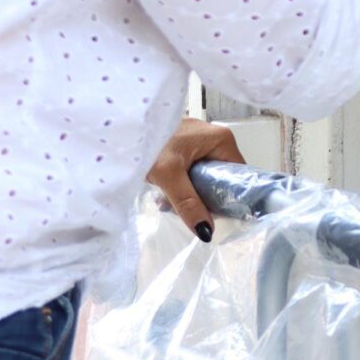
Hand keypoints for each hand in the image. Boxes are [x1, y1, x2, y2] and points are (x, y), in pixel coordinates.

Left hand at [143, 119, 245, 240]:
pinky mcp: (183, 144)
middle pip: (221, 176)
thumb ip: (188, 204)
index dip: (230, 197)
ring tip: (173, 205)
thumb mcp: (169, 176)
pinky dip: (182, 183)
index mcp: (221, 139)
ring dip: (191, 192)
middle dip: (206, 197)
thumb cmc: (148, 144)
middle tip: (190, 213)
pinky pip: (192, 169)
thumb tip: (207, 232)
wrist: (120, 126)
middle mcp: (214, 137)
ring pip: (204, 175)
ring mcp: (198, 140)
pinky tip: (167, 192)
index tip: (217, 215)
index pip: (239, 175)